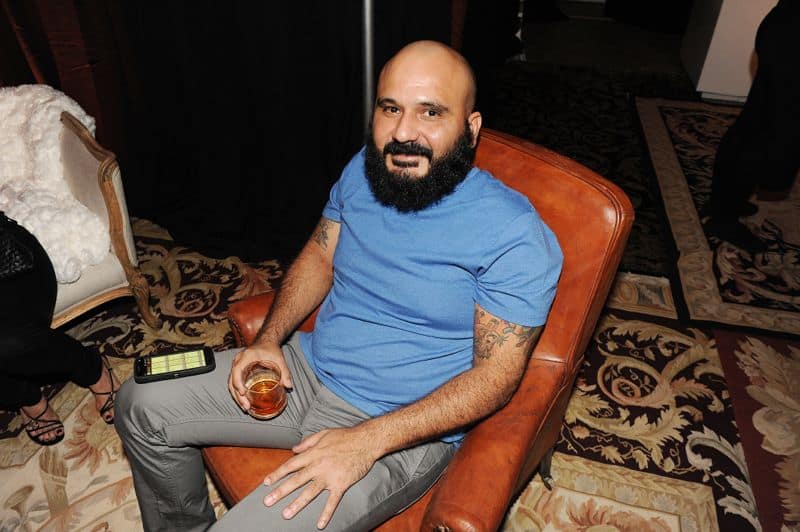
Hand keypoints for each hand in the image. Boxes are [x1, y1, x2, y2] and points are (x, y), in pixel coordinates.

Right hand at [227, 342, 292, 411]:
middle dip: (237, 395)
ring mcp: (237, 365)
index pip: (237, 370)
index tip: (243, 392)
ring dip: (236, 396)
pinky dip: (237, 392)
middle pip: (232, 379)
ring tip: (245, 407)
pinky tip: (244, 401)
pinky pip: (234, 382)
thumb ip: (285, 372)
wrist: (266, 341)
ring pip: (231, 383)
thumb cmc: (271, 349)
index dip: (238, 382)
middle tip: (246, 406)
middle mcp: (238, 361)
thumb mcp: (279, 359)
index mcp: (246, 356)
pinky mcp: (238, 370)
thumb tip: (288, 386)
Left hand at [262, 426, 380, 528]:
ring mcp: (330, 476)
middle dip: (281, 491)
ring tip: (286, 514)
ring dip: (297, 504)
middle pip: (296, 480)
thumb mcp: (324, 433)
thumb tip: (294, 449)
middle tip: (268, 501)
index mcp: (313, 453)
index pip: (291, 465)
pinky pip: (332, 501)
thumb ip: (307, 442)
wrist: (366, 441)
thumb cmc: (346, 436)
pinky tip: (320, 524)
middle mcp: (319, 466)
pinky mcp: (341, 484)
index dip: (278, 474)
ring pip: (310, 492)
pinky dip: (326, 513)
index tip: (267, 482)